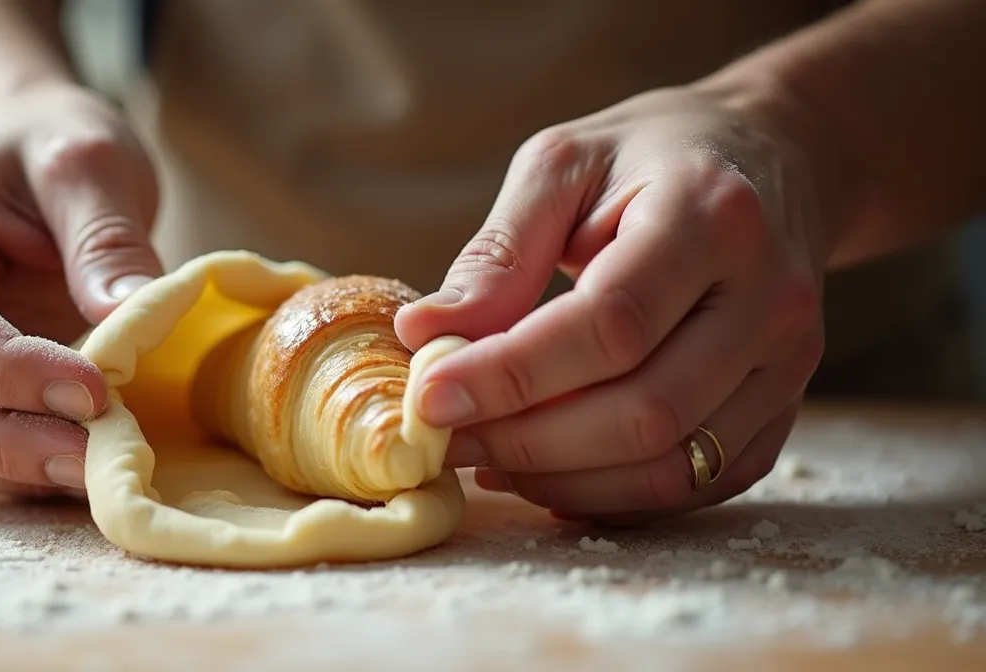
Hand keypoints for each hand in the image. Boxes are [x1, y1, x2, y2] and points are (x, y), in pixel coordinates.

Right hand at [0, 85, 160, 496]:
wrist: (31, 163)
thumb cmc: (52, 151)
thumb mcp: (88, 160)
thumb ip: (104, 235)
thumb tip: (130, 315)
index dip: (13, 374)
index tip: (97, 392)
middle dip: (15, 444)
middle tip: (104, 459)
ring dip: (22, 471)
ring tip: (104, 471)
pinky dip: (26, 475)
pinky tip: (89, 468)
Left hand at [395, 84, 826, 523]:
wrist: (778, 159)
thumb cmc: (654, 156)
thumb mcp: (566, 164)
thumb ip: (501, 252)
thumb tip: (425, 333)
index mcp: (713, 218)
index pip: (611, 324)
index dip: (512, 373)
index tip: (429, 395)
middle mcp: (770, 298)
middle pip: (645, 410)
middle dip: (527, 439)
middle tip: (444, 438)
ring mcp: (789, 363)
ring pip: (672, 464)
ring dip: (563, 478)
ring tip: (485, 457)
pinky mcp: (783, 409)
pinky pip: (696, 484)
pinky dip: (611, 497)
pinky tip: (546, 474)